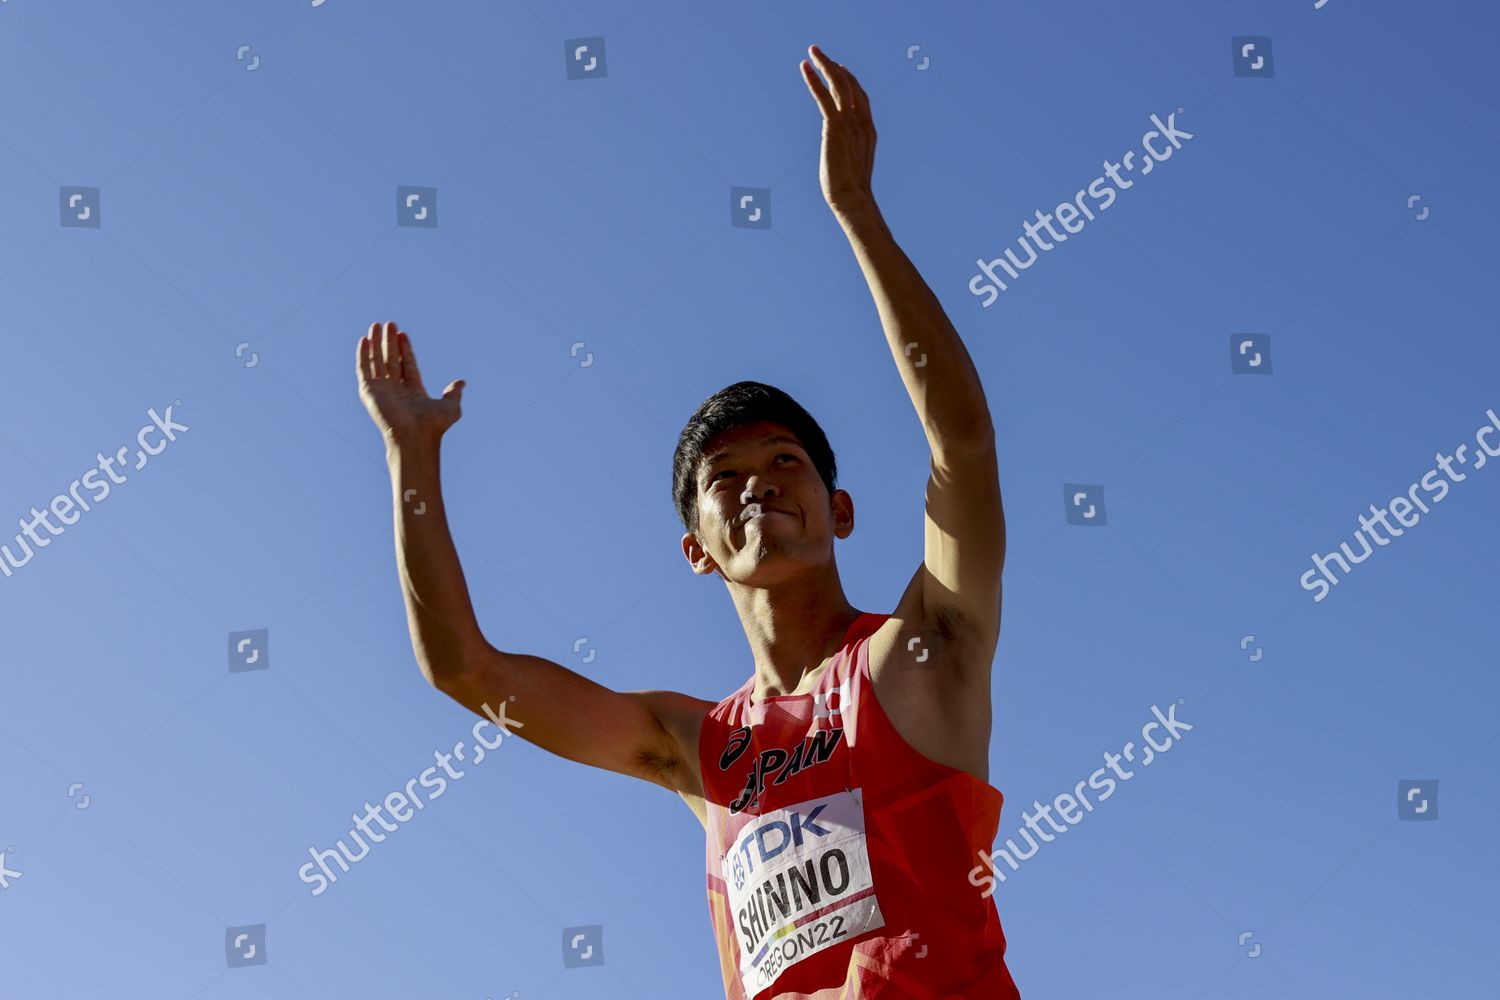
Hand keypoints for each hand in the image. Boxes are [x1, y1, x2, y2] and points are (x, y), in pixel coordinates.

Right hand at [357, 321, 464, 442]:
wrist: (416, 434)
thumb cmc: (433, 425)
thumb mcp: (451, 406)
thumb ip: (454, 393)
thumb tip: (462, 382)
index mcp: (413, 391)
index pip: (407, 364)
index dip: (404, 349)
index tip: (403, 333)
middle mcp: (396, 390)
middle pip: (391, 360)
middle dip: (390, 342)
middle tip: (389, 323)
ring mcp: (382, 390)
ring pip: (377, 361)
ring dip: (376, 343)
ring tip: (376, 325)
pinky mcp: (369, 391)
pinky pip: (363, 369)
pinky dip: (363, 354)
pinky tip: (364, 340)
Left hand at [799, 44, 876, 215]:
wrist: (852, 200)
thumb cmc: (850, 191)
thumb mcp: (851, 164)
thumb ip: (848, 151)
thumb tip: (839, 151)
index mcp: (868, 130)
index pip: (860, 96)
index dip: (849, 79)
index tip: (839, 66)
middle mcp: (861, 122)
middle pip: (850, 84)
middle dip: (834, 65)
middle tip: (818, 52)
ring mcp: (850, 124)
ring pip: (839, 85)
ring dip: (825, 64)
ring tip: (812, 51)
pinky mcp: (835, 128)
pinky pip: (824, 98)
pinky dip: (814, 81)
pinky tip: (805, 69)